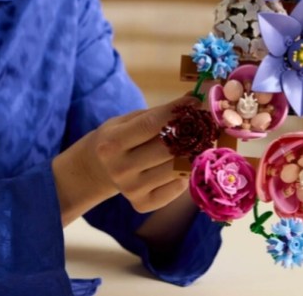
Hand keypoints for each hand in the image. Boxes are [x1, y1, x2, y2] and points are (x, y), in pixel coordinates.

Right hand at [53, 96, 197, 226]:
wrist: (100, 169)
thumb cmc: (121, 138)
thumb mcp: (130, 120)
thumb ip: (160, 112)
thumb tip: (194, 99)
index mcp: (112, 143)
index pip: (151, 125)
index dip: (176, 112)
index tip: (195, 102)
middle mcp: (119, 169)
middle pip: (167, 149)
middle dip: (189, 133)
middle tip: (202, 124)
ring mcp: (131, 189)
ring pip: (176, 169)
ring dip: (192, 154)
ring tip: (198, 143)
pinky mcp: (142, 204)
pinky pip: (176, 188)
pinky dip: (184, 174)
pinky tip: (182, 165)